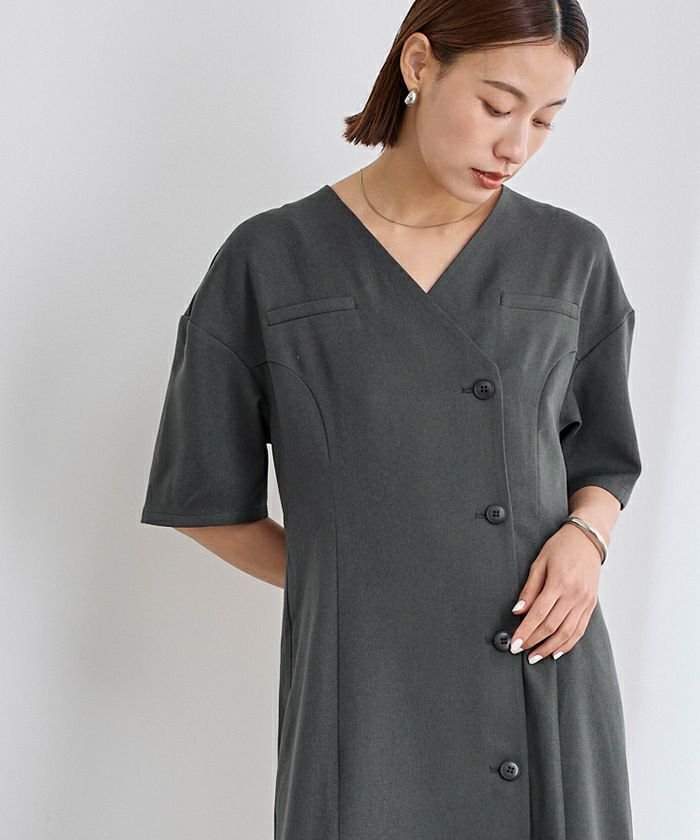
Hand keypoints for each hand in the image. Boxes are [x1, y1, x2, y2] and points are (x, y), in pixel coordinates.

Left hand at [509, 523, 601, 662]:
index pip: (538, 614)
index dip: (525, 631)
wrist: (587, 539)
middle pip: (552, 626)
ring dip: (550, 647)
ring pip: (567, 632)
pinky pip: (580, 630)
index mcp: (559, 582)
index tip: (514, 643)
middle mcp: (574, 594)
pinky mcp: (591, 605)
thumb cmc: (560, 547)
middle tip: (520, 651)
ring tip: (535, 656)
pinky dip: (568, 643)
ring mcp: (585, 601)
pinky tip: (556, 651)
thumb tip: (518, 611)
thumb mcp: (539, 562)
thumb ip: (529, 589)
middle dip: (534, 641)